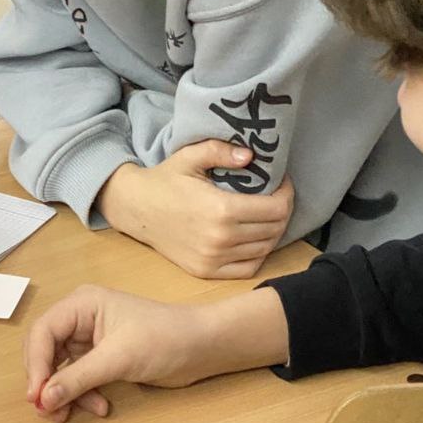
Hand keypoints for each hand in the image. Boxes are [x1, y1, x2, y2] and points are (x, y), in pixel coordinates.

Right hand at [24, 284, 289, 422]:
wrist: (204, 348)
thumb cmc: (164, 341)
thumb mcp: (118, 359)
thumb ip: (77, 379)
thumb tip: (42, 400)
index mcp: (81, 305)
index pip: (43, 333)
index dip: (36, 365)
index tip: (36, 397)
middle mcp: (80, 318)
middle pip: (46, 352)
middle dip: (47, 383)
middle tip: (48, 412)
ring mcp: (90, 339)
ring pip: (61, 369)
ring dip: (65, 394)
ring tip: (68, 417)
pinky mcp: (102, 357)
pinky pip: (79, 378)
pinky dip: (84, 395)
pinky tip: (100, 407)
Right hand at [99, 140, 293, 278]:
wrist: (135, 208)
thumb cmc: (164, 181)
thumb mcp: (190, 157)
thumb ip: (222, 151)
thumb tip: (251, 156)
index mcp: (221, 210)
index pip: (276, 208)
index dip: (287, 194)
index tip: (282, 183)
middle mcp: (220, 239)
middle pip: (274, 229)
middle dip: (283, 211)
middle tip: (277, 198)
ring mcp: (213, 258)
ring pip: (264, 249)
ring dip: (272, 232)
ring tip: (266, 216)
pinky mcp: (205, 270)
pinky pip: (247, 268)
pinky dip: (258, 255)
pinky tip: (253, 238)